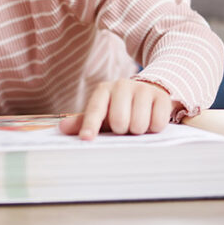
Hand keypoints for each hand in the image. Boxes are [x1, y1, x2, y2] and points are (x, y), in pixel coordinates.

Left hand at [59, 79, 174, 139]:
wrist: (148, 92)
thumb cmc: (119, 109)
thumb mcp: (101, 115)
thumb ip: (83, 122)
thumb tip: (62, 128)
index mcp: (103, 90)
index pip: (95, 110)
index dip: (90, 125)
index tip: (87, 138)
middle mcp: (122, 86)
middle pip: (120, 121)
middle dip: (123, 131)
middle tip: (124, 127)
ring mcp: (143, 89)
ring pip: (139, 124)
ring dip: (139, 131)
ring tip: (137, 124)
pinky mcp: (161, 96)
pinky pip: (158, 123)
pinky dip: (155, 128)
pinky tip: (151, 121)